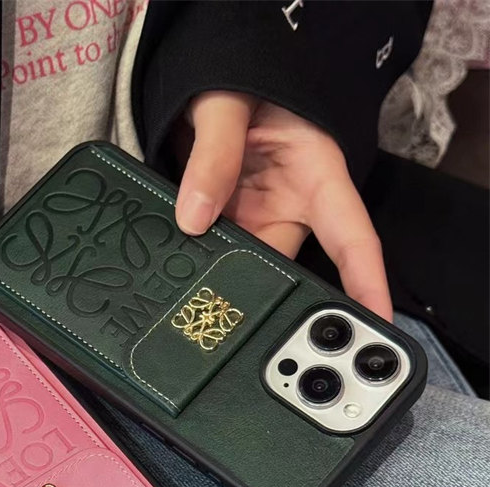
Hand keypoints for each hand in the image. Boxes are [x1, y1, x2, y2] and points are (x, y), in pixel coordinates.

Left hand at [175, 91, 391, 320]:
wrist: (211, 88)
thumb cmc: (239, 84)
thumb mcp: (226, 108)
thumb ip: (213, 157)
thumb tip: (195, 219)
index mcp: (318, 176)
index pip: (353, 237)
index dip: (367, 281)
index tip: (375, 322)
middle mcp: (292, 208)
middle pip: (290, 266)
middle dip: (273, 301)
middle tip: (252, 333)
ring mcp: (258, 220)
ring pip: (247, 266)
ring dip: (225, 284)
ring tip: (203, 308)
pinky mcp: (229, 225)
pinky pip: (218, 255)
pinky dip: (200, 268)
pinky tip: (181, 284)